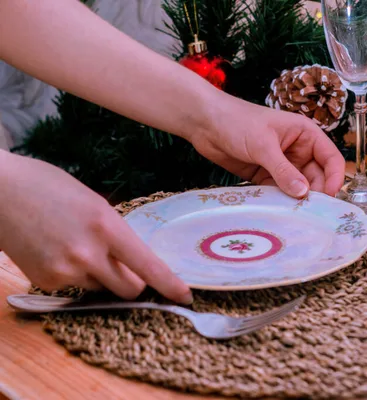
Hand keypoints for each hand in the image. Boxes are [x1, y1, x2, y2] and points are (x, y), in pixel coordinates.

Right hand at [0, 151, 192, 303]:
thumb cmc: (49, 188)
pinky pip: (73, 287)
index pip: (148, 266)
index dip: (169, 285)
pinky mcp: (44, 281)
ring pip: (100, 287)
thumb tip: (134, 264)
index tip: (185, 296)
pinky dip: (73, 275)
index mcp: (106, 226)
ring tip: (75, 245)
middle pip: (129, 289)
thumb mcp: (95, 204)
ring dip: (99, 276)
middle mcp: (88, 253)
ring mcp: (64, 270)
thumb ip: (116, 235)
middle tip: (122, 266)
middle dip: (133, 282)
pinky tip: (55, 250)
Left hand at [191, 95, 345, 197]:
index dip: (335, 177)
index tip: (330, 196)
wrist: (205, 123)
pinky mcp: (266, 176)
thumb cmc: (237, 122)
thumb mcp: (263, 145)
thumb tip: (303, 193)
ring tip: (295, 215)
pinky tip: (278, 211)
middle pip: (317, 177)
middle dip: (315, 193)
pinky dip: (280, 201)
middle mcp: (298, 150)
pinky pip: (279, 192)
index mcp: (306, 135)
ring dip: (297, 200)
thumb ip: (283, 170)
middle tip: (310, 211)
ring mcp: (282, 164)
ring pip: (298, 187)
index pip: (331, 158)